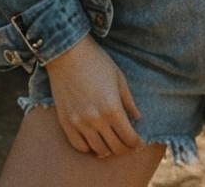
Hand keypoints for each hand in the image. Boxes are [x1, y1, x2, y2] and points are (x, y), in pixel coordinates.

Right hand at [44, 35, 142, 157]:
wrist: (68, 53)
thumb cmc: (96, 62)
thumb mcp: (119, 78)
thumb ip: (129, 101)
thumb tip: (137, 118)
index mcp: (112, 108)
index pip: (129, 138)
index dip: (137, 143)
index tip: (139, 143)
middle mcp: (96, 119)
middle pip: (115, 147)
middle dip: (125, 148)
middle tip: (128, 144)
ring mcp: (79, 123)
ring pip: (98, 150)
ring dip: (108, 149)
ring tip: (112, 142)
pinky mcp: (65, 122)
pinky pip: (79, 146)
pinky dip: (89, 147)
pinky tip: (94, 140)